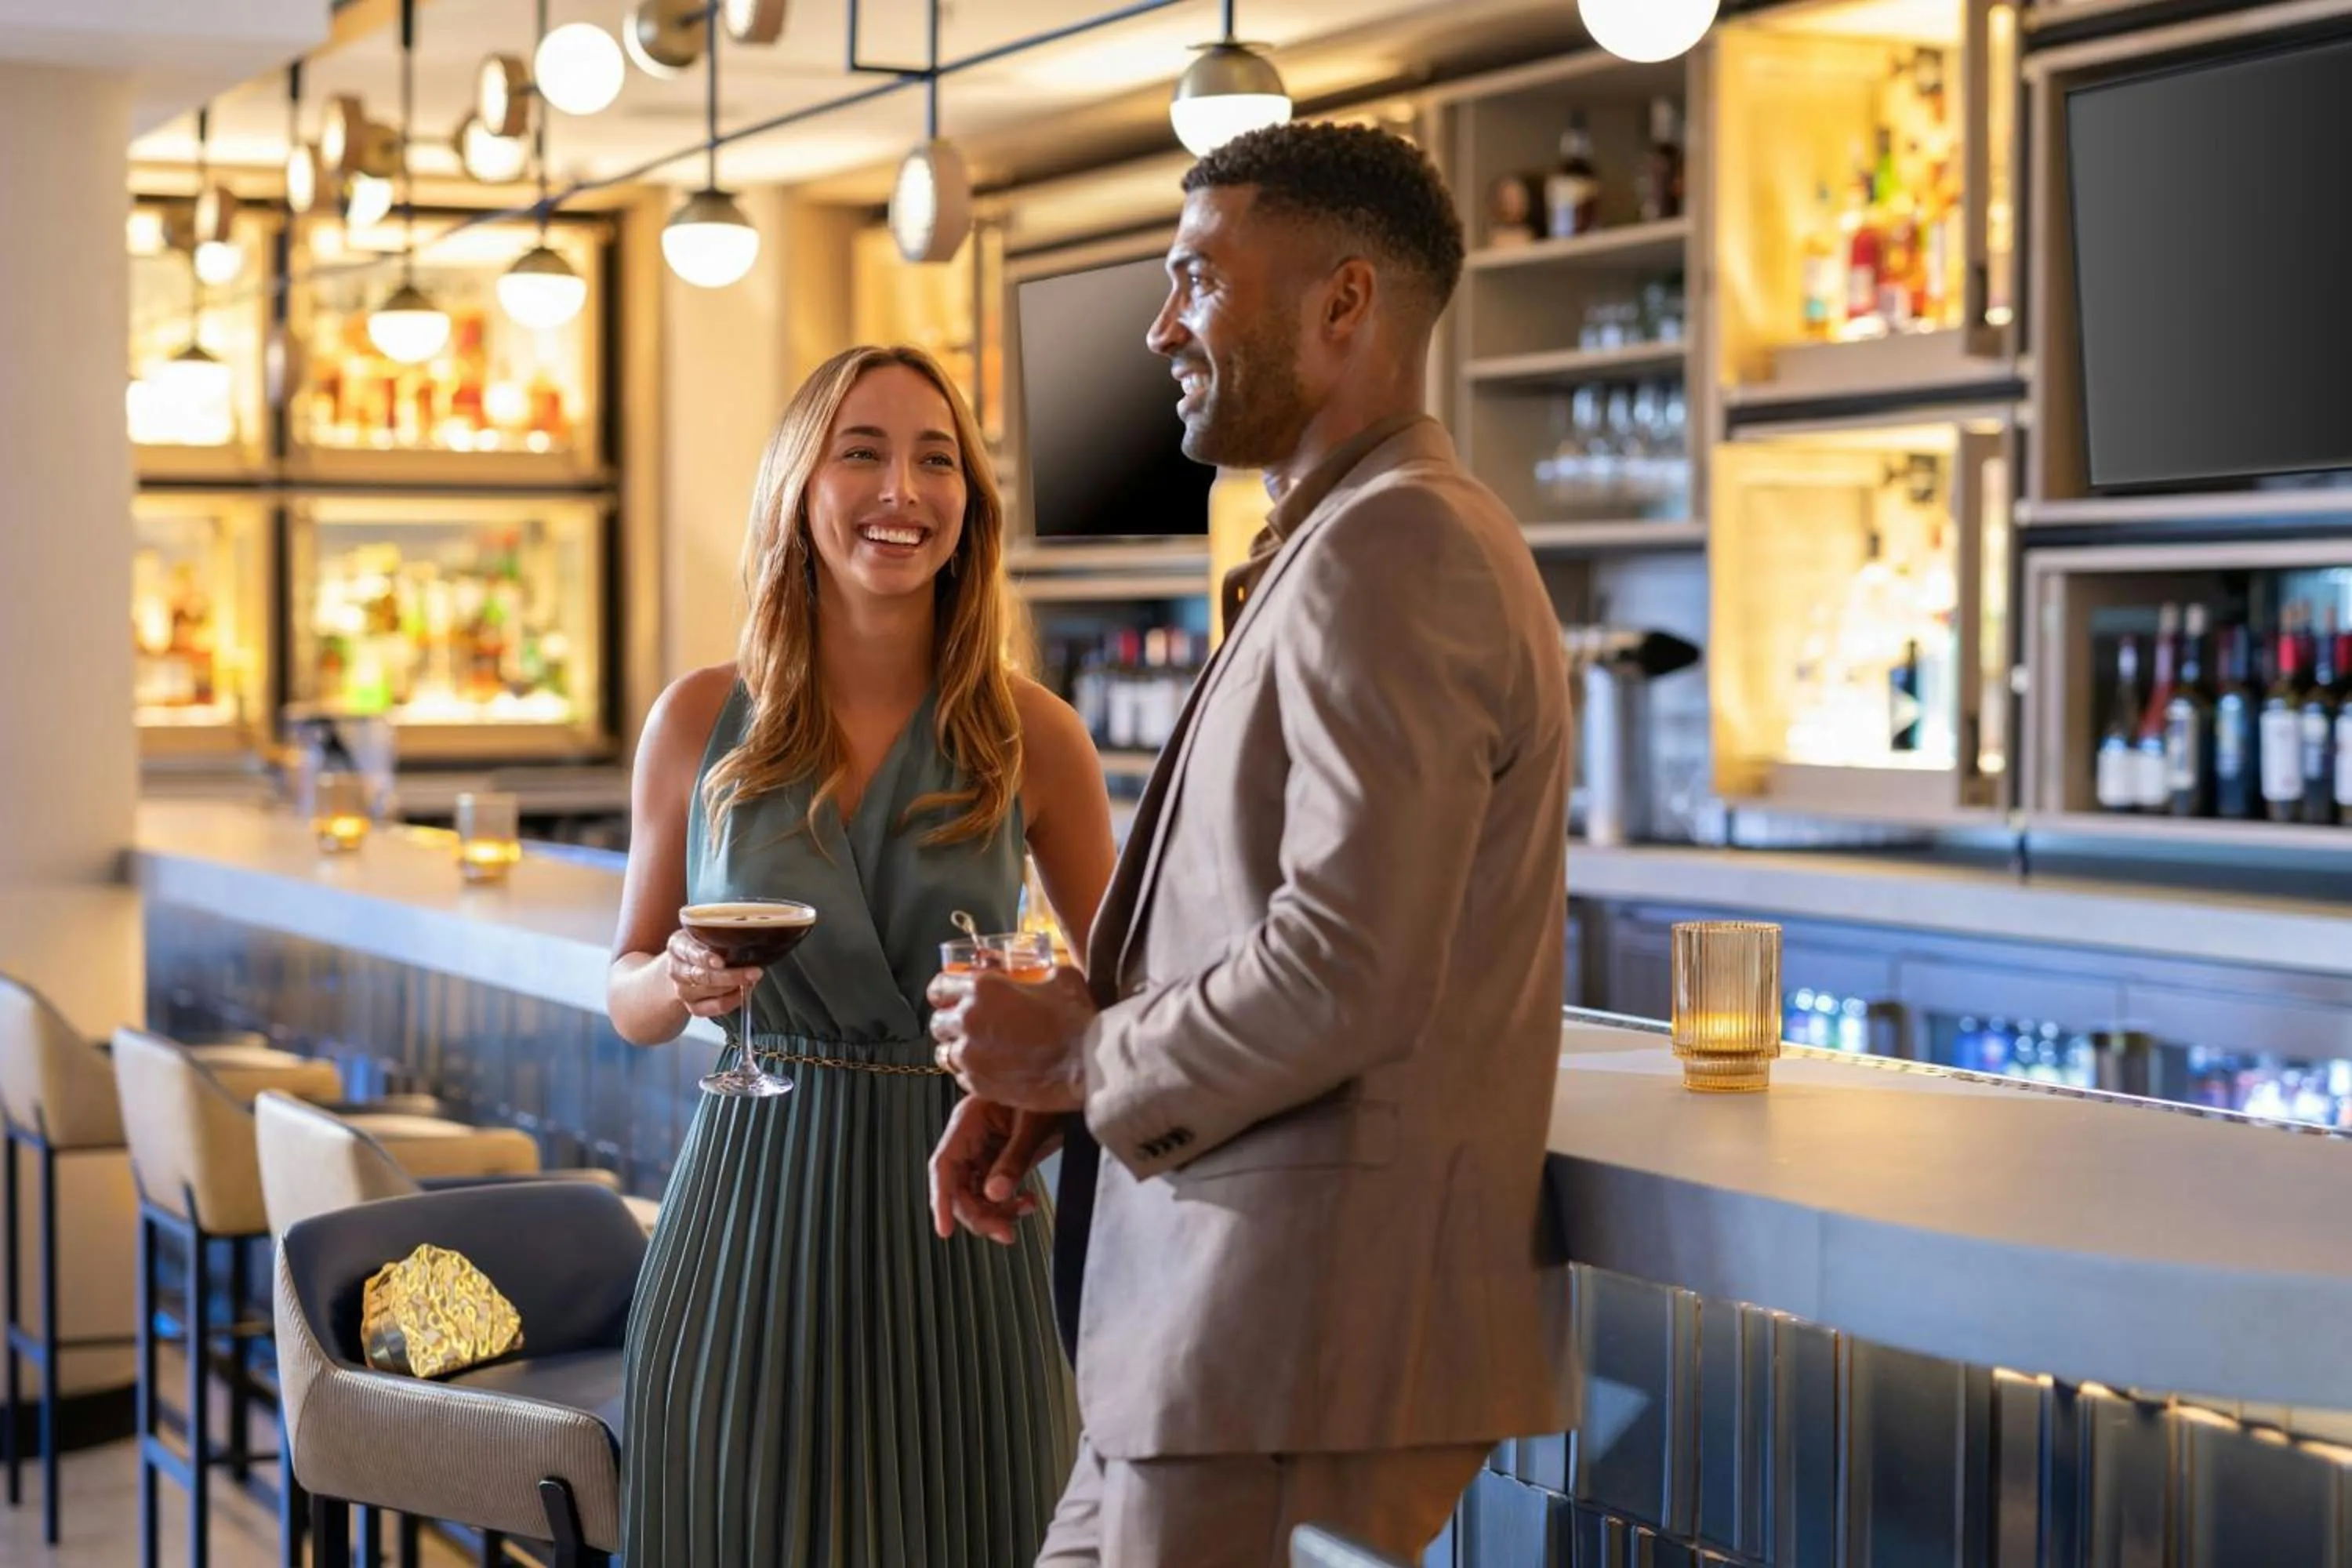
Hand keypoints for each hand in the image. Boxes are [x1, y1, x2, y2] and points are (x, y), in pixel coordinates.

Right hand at [663, 929, 760, 1018]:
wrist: (686, 966)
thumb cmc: (702, 945)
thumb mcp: (705, 933)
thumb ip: (717, 934)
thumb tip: (746, 934)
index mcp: (677, 946)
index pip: (689, 953)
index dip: (705, 958)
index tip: (721, 961)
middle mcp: (676, 970)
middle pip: (701, 976)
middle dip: (730, 976)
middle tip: (754, 972)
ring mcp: (683, 991)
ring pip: (709, 993)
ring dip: (734, 987)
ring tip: (752, 978)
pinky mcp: (692, 1007)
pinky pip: (714, 1008)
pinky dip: (732, 1001)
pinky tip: (743, 992)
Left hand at [926, 965, 1095, 1112]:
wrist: (1086, 1066)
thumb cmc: (1076, 1020)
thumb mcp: (1060, 977)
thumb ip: (1037, 972)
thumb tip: (1035, 972)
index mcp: (983, 989)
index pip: (939, 986)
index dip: (944, 990)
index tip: (951, 993)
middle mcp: (969, 1021)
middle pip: (937, 1022)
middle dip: (949, 1020)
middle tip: (967, 1022)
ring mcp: (971, 1056)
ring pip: (944, 1052)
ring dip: (957, 1047)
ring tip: (977, 1047)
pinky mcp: (979, 1085)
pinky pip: (960, 1076)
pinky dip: (970, 1071)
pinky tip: (990, 1067)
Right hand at [929, 1096, 1062, 1244]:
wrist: (1072, 1083)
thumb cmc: (1051, 1087)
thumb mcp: (1034, 1125)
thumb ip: (1014, 1160)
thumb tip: (993, 1195)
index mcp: (968, 1121)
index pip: (944, 1165)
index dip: (941, 1199)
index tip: (945, 1230)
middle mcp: (971, 1137)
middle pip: (959, 1186)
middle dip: (980, 1214)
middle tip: (1005, 1233)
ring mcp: (985, 1148)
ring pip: (976, 1193)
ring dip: (995, 1212)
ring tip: (1024, 1211)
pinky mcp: (1000, 1158)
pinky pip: (993, 1189)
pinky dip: (1008, 1203)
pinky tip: (1027, 1203)